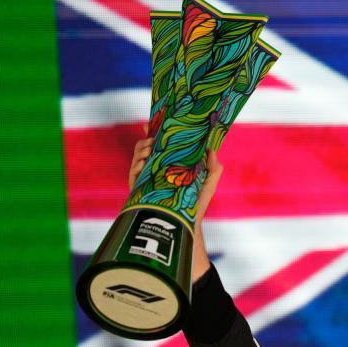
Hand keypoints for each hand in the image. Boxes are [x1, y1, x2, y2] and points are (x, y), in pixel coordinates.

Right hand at [131, 125, 222, 281]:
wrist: (184, 224)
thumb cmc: (195, 205)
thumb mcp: (208, 184)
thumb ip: (214, 168)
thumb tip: (212, 150)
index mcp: (169, 164)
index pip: (159, 144)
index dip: (156, 132)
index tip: (155, 122)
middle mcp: (155, 169)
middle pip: (146, 146)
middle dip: (148, 138)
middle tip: (153, 137)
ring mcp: (145, 178)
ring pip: (138, 156)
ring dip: (142, 149)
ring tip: (150, 150)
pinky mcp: (138, 188)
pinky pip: (133, 171)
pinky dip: (137, 164)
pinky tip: (144, 162)